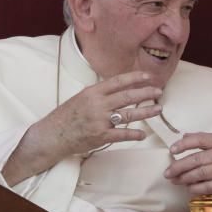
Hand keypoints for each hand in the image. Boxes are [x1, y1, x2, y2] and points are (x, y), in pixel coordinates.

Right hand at [2, 71, 163, 185]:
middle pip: (127, 96)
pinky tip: (143, 134)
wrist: (52, 135)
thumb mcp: (81, 98)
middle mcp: (97, 105)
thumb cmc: (67, 116)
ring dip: (146, 112)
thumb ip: (100, 94)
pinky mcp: (101, 136)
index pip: (118, 81)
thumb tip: (120, 88)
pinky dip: (134, 134)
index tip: (148, 75)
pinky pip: (122, 134)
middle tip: (159, 91)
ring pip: (128, 114)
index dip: (135, 77)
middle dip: (146, 93)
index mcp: (92, 92)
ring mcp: (100, 121)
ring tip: (158, 109)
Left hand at [164, 132, 211, 199]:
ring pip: (201, 174)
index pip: (200, 140)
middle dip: (179, 167)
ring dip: (185, 178)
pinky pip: (209, 187)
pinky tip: (189, 188)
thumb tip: (184, 136)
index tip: (172, 149)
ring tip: (175, 180)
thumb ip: (207, 140)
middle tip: (168, 172)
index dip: (184, 144)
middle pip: (197, 160)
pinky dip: (196, 188)